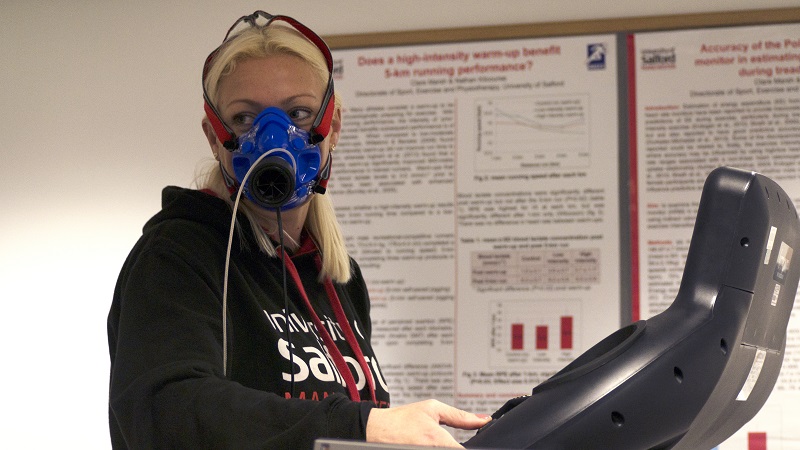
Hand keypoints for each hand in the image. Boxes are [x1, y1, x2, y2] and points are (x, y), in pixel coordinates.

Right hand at [366, 399, 490, 447]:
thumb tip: (484, 420)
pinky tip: (432, 443)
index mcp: (437, 440)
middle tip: (447, 439)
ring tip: (436, 440)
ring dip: (448, 447)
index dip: (472, 448)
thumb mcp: (432, 409)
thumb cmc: (401, 420)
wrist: (376, 430)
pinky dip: (437, 448)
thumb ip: (460, 416)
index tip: (473, 444)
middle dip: (457, 446)